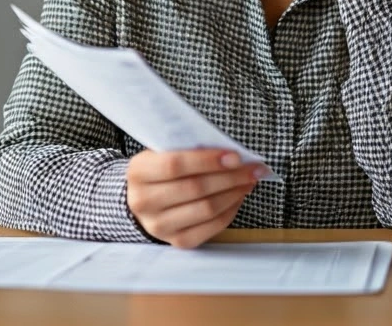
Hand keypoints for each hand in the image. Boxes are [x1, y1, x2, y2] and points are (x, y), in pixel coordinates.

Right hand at [126, 149, 260, 248]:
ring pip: (206, 209)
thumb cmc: (162, 171)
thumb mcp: (165, 153)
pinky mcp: (177, 241)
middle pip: (195, 188)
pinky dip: (231, 210)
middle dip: (230, 177)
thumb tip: (232, 155)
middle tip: (252, 168)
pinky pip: (212, 226)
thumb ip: (190, 150)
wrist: (145, 200)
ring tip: (249, 180)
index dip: (207, 160)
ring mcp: (159, 226)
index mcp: (138, 173)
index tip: (235, 156)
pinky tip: (238, 196)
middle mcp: (143, 202)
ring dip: (234, 193)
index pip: (175, 165)